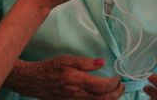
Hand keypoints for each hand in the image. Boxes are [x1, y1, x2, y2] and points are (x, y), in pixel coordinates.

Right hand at [7, 56, 124, 99]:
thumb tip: (102, 62)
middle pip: (103, 99)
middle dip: (117, 93)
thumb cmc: (50, 68)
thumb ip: (86, 62)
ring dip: (110, 99)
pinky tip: (103, 96)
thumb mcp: (67, 59)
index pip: (102, 86)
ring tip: (116, 91)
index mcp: (76, 80)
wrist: (34, 82)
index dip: (114, 83)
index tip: (118, 77)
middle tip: (122, 86)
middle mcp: (76, 95)